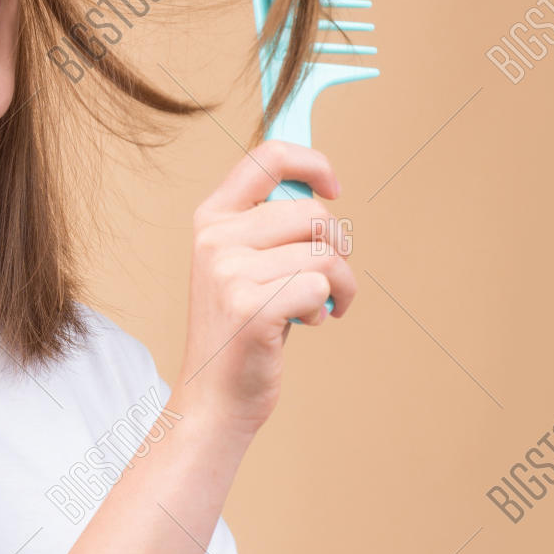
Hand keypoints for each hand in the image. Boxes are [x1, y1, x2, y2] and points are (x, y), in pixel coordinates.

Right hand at [172, 140, 355, 433]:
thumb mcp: (242, 263)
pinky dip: (327, 307)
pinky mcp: (250, 307)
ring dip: (341, 285)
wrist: (215, 395)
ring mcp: (228, 272)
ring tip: (323, 305)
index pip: (268, 159)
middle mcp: (214, 238)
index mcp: (211, 217)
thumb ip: (270, 224)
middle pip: (312, 213)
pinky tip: (307, 323)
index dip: (313, 163)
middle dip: (338, 247)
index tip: (334, 188)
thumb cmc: (242, 327)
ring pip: (324, 254)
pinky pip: (320, 287)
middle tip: (331, 277)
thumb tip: (319, 188)